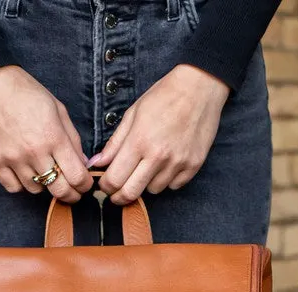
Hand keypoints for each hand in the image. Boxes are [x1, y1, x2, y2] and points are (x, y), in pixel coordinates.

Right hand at [0, 66, 92, 202]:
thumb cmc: (27, 93)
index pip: (77, 176)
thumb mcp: (58, 109)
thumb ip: (72, 139)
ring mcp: (14, 159)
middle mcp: (35, 152)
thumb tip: (83, 163)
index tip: (84, 185)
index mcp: (54, 137)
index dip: (85, 185)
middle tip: (72, 193)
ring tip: (43, 172)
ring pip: (36, 189)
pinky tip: (25, 173)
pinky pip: (14, 188)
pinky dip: (22, 185)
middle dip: (70, 195)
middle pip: (59, 191)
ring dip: (44, 185)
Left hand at [95, 65, 229, 203]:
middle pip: (131, 193)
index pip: (114, 179)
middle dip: (120, 197)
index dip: (106, 187)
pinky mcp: (194, 165)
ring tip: (149, 166)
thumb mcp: (133, 114)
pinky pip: (174, 186)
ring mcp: (177, 163)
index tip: (105, 186)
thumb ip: (114, 143)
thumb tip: (97, 163)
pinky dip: (167, 179)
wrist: (200, 87)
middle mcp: (158, 156)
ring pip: (153, 190)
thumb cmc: (164, 96)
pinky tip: (167, 164)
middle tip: (117, 193)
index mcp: (139, 141)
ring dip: (146, 183)